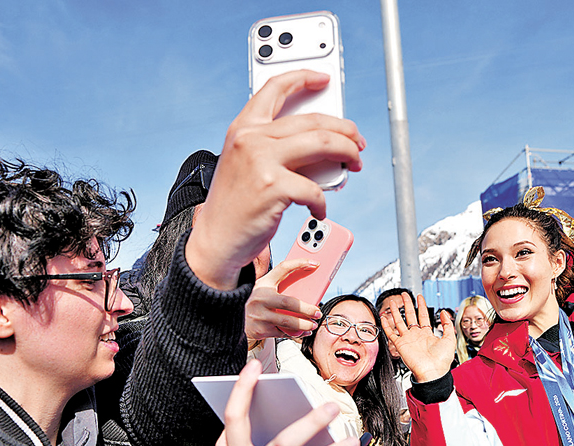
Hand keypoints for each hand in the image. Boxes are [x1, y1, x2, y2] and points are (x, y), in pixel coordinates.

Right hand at [186, 70, 365, 290]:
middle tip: (357, 141)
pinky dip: (323, 201)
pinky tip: (319, 209)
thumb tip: (322, 145)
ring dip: (347, 152)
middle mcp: (251, 138)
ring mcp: (261, 161)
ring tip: (354, 163)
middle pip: (313, 120)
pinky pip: (315, 188)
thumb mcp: (247, 164)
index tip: (323, 79)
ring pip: (323, 143)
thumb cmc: (235, 205)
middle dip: (345, 129)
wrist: (216, 239)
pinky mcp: (273, 187)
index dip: (302, 78)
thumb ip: (276, 148)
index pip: (274, 88)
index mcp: (243, 128)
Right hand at [245, 258, 322, 340]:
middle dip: (307, 309)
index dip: (299, 263)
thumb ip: (279, 284)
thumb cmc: (253, 301)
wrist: (231, 318)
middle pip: (289, 302)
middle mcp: (261, 298)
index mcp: (263, 284)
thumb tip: (305, 287)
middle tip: (317, 312)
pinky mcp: (260, 330)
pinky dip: (295, 334)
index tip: (315, 263)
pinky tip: (302, 332)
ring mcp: (260, 315)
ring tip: (312, 325)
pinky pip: (282, 332)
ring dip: (304, 324)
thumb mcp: (262, 288)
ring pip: (287, 321)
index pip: (283, 268)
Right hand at [381, 292, 456, 382]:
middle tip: (404, 295)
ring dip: (396, 312)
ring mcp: (408, 339)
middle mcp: (416, 335)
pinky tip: (384, 317)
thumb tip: (443, 312)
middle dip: (407, 304)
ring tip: (393, 302)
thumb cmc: (442, 360)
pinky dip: (386, 325)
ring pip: (399, 322)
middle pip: (410, 316)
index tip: (420, 296)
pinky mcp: (400, 345)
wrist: (432, 372)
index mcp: (428, 334)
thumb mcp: (449, 339)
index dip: (421, 305)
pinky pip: (391, 333)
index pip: (423, 316)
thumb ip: (447, 324)